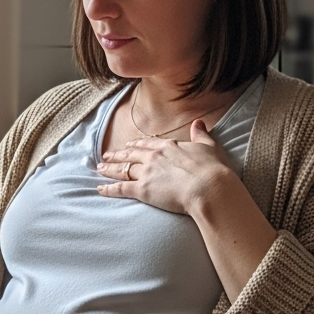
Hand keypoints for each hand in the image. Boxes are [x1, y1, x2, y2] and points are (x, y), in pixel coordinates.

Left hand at [96, 119, 231, 214]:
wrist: (209, 188)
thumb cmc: (213, 170)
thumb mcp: (209, 147)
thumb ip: (201, 135)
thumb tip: (199, 123)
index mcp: (169, 146)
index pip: (148, 144)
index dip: (137, 144)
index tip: (129, 145)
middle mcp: (155, 157)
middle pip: (131, 154)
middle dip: (118, 155)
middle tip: (106, 155)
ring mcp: (147, 173)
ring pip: (123, 169)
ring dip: (110, 169)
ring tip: (99, 168)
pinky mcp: (143, 190)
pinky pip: (121, 188)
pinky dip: (109, 188)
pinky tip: (100, 189)